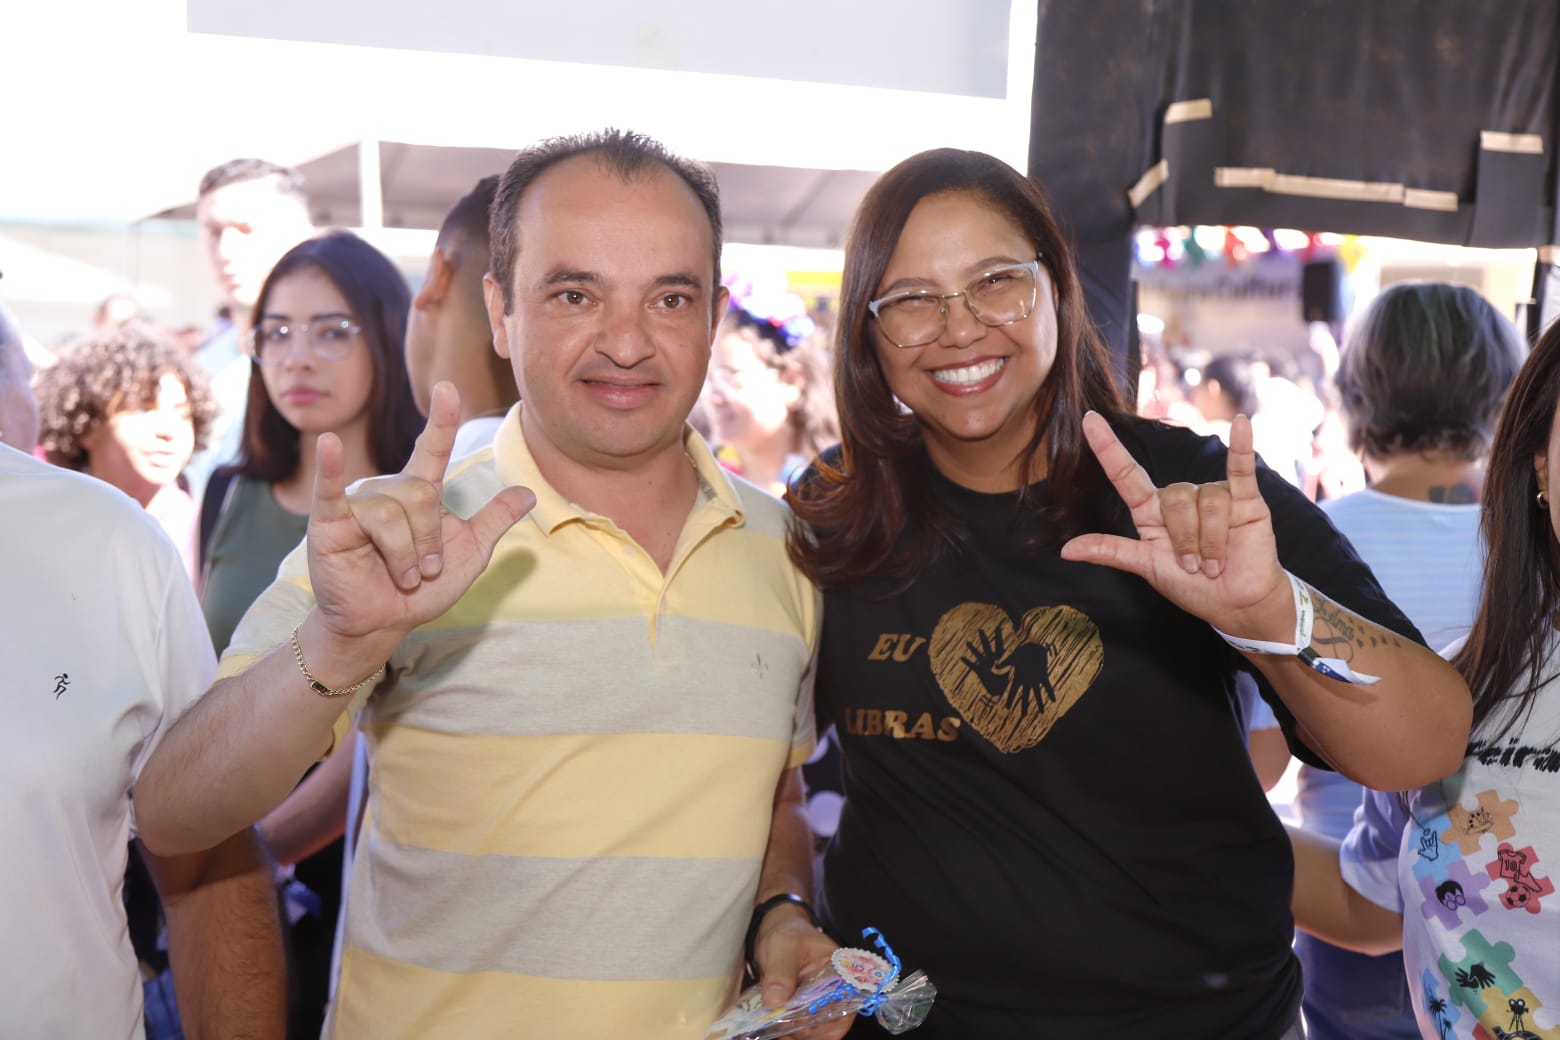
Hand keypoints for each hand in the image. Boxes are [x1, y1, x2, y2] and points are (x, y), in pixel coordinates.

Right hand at [307, 381, 535, 642]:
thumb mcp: (470, 553)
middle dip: (429, 542)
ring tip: (404, 577)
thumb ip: (494, 520)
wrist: (384, 624)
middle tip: (426, 570)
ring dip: (405, 556)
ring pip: (391, 514)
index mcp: (419, 491)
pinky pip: (331, 492)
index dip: (441, 420)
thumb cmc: (423, 589)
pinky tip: (328, 443)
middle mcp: (386, 489)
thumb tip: (528, 492)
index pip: (432, 449)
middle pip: (420, 495)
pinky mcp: (329, 523)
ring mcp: (356, 503)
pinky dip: (330, 468)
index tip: (448, 388)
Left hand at [753, 908, 853, 1039]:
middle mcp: (837, 991)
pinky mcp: (807, 1010)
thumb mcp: (782, 947)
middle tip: (781, 1026)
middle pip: (832, 1023)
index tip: (798, 1021)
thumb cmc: (785, 934)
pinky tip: (776, 1029)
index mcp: (841, 972)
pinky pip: (806, 1031)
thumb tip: (775, 1001)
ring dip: (798, 1033)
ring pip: (818, 1031)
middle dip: (807, 1029)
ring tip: (776, 1028)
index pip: (845, 1004)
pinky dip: (791, 1033)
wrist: (775, 931)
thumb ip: (780, 972)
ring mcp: (822, 1002)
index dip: (824, 1018)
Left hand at [1060, 411, 1290, 639]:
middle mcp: (1181, 498)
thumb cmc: (1191, 586)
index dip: (1107, 448)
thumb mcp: (1146, 567)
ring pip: (1206, 502)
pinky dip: (1242, 446)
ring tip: (1215, 563)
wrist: (1235, 603)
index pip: (1125, 474)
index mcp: (1151, 511)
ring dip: (1210, 542)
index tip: (1089, 420)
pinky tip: (1241, 423)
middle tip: (1193, 566)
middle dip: (1184, 540)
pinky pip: (1240, 468)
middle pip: (1174, 499)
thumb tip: (1066, 551)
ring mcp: (1213, 495)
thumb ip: (1111, 552)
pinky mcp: (1246, 499)